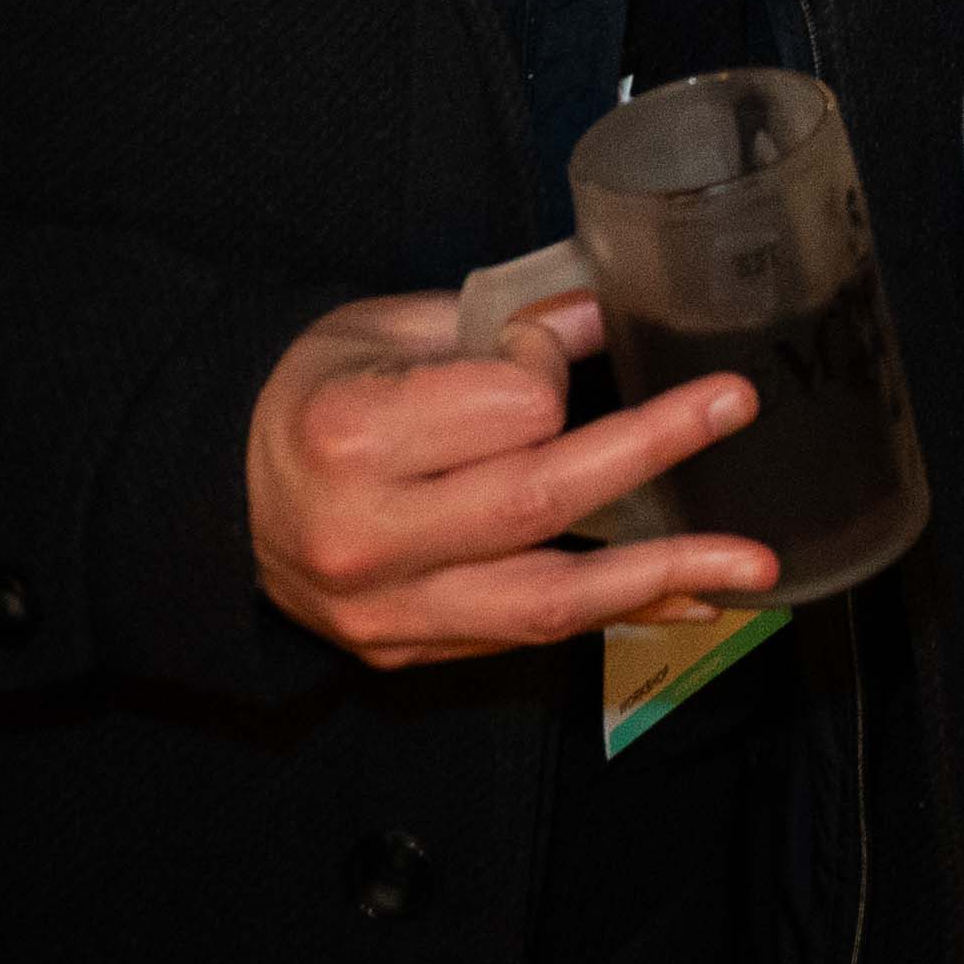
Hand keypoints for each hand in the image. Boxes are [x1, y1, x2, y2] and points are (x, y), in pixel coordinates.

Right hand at [244, 287, 774, 669]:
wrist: (213, 496)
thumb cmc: (303, 396)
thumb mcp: (384, 330)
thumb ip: (497, 328)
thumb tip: (606, 311)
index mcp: (349, 435)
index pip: (508, 407)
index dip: (549, 366)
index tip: (549, 345)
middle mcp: (367, 535)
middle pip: (541, 501)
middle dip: (655, 453)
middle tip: (734, 410)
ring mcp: (386, 610)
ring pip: (547, 603)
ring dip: (663, 578)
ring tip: (751, 565)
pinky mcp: (405, 651)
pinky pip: (527, 639)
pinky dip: (614, 617)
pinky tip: (683, 597)